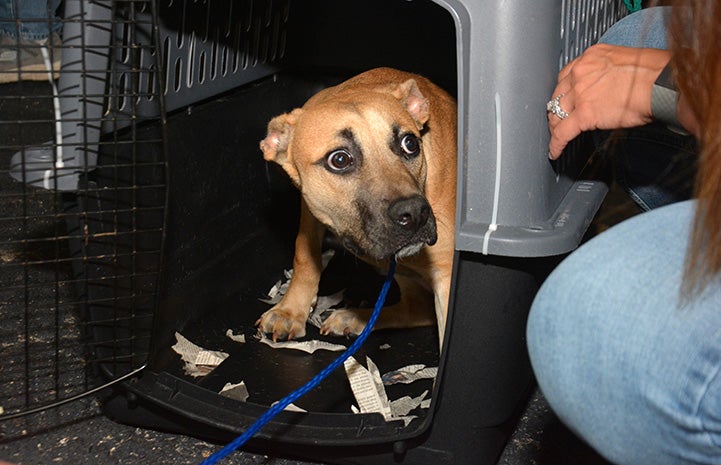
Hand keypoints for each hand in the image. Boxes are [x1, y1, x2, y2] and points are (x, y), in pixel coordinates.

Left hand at [547, 44, 670, 158]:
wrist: (662, 84)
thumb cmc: (655, 73)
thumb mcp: (624, 62)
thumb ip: (607, 73)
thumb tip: (605, 88)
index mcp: (591, 57)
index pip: (566, 76)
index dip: (564, 91)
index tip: (564, 99)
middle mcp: (581, 72)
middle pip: (558, 94)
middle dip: (556, 109)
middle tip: (558, 120)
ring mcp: (580, 93)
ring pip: (557, 113)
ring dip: (555, 126)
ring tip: (556, 136)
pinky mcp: (584, 114)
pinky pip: (562, 133)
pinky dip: (556, 144)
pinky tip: (555, 152)